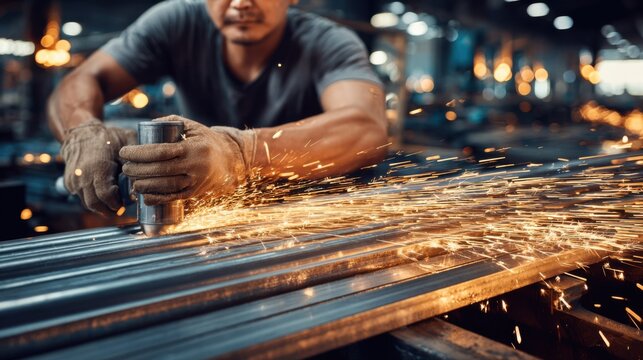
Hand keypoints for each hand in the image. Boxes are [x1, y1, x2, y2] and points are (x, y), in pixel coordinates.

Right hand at [60, 119, 135, 214]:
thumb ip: (136, 160)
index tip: (125, 203)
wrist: (80, 132)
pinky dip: (92, 198)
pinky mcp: (69, 182)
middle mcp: (82, 177)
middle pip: (95, 204)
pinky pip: (81, 196)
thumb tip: (143, 181)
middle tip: (120, 208)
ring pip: (87, 203)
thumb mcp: (127, 142)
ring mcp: (73, 180)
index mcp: (98, 168)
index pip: (106, 196)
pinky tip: (103, 192)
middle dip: (108, 209)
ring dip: (100, 205)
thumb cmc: (107, 137)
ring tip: (113, 200)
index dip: (116, 203)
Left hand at [119, 116, 255, 204]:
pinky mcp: (196, 192)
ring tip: (132, 182)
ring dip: (145, 186)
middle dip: (138, 170)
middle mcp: (195, 166)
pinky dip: (158, 199)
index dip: (139, 153)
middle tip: (125, 168)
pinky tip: (145, 197)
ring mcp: (196, 181)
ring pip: (166, 186)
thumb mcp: (193, 126)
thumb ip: (171, 122)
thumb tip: (148, 125)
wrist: (232, 158)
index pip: (160, 152)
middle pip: (160, 170)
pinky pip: (174, 197)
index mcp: (192, 148)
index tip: (125, 152)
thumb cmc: (207, 140)